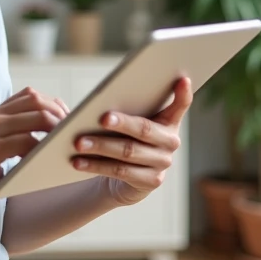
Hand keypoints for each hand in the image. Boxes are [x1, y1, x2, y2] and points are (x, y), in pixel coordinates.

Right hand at [0, 87, 67, 215]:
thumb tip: (34, 146)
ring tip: (67, 147)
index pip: (30, 95)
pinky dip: (43, 150)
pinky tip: (48, 163)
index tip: (66, 123)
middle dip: (61, 114)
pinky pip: (26, 142)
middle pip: (38, 100)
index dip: (53, 105)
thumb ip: (5, 141)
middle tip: (73, 134)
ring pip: (37, 117)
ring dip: (58, 130)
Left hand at [71, 76, 191, 206]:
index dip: (182, 93)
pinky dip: (96, 166)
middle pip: (144, 129)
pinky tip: (78, 162)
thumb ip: (121, 107)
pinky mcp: (151, 181)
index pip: (181, 104)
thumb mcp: (126, 121)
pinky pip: (120, 171)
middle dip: (121, 123)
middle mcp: (171, 141)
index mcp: (169, 120)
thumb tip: (79, 103)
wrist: (126, 178)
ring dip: (100, 147)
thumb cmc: (124, 138)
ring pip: (128, 152)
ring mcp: (163, 163)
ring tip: (77, 142)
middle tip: (101, 118)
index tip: (181, 78)